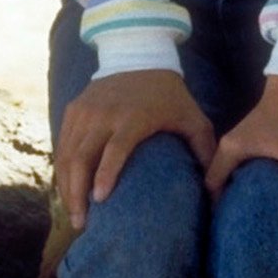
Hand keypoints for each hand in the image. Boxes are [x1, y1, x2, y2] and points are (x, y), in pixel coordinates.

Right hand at [55, 69, 215, 231]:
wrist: (139, 54)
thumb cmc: (169, 95)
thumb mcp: (193, 117)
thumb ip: (205, 150)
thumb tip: (214, 188)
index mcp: (133, 117)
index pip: (115, 148)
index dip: (106, 174)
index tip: (100, 200)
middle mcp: (103, 113)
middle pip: (83, 156)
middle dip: (77, 192)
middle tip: (81, 222)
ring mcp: (85, 110)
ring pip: (68, 153)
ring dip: (66, 185)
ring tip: (73, 213)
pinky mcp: (74, 109)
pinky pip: (63, 143)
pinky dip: (62, 168)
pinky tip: (67, 189)